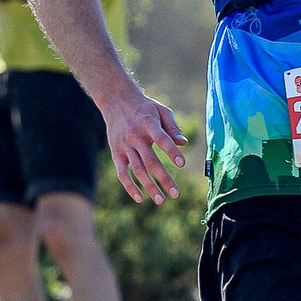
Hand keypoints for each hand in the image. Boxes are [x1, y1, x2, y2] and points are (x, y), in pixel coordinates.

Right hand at [102, 82, 190, 206]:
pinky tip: (140, 198)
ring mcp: (124, 146)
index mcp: (148, 124)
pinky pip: (122, 173)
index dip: (171, 151)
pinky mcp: (116, 153)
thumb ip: (173, 127)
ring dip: (149, 186)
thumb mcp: (161, 111)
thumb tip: (184, 143)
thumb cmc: (145, 108)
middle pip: (150, 161)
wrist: (116, 101)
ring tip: (161, 200)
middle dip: (164, 179)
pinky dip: (129, 186)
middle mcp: (135, 136)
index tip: (182, 164)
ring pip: (137, 170)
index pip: (161, 139)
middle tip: (176, 194)